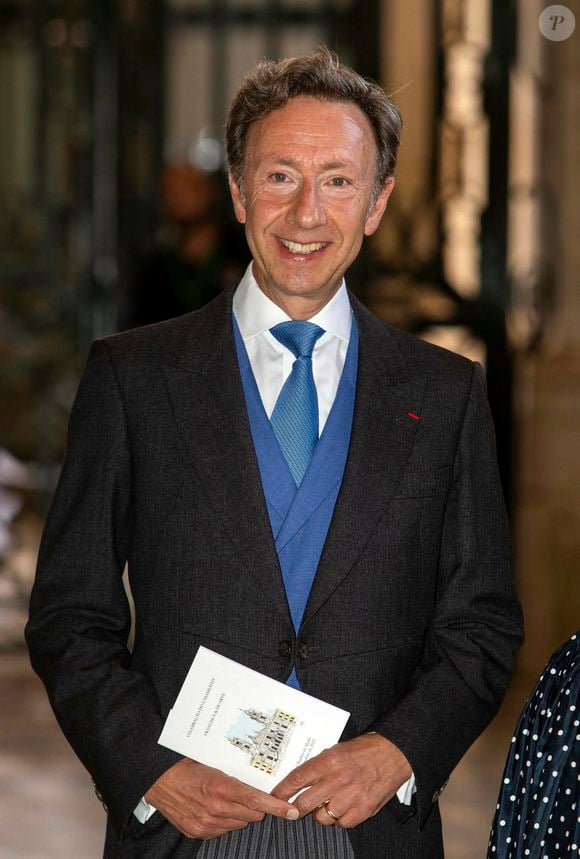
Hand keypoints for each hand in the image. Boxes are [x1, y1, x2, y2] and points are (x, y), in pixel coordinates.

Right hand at [145, 758, 298, 838]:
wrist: (159, 781)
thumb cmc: (187, 766)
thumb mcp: (214, 763)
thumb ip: (235, 774)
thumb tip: (258, 778)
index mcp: (221, 787)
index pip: (257, 801)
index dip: (277, 807)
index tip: (292, 811)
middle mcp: (216, 808)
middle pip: (253, 815)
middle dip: (257, 807)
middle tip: (252, 794)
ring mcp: (207, 824)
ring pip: (240, 824)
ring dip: (240, 814)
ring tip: (228, 799)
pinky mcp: (199, 832)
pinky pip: (223, 831)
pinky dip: (225, 821)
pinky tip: (216, 809)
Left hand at [271, 734, 411, 828]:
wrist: (395, 753)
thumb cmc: (366, 749)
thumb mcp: (338, 748)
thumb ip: (320, 764)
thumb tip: (302, 778)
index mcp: (329, 761)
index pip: (297, 779)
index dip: (282, 790)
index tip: (275, 796)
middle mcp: (337, 780)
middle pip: (304, 803)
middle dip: (296, 807)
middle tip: (295, 807)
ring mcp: (351, 797)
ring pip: (322, 817)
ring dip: (321, 812)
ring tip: (328, 803)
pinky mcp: (363, 810)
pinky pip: (342, 823)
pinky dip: (340, 818)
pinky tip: (344, 807)